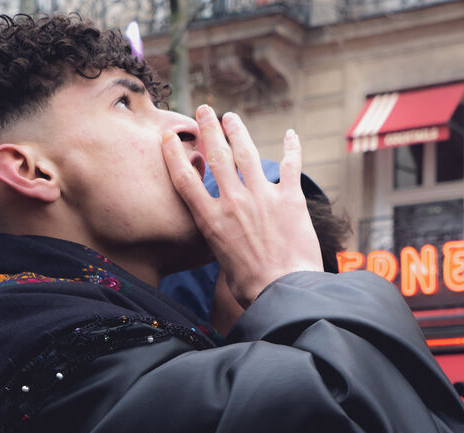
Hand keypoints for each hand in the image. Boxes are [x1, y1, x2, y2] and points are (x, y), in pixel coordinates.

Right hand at [161, 106, 321, 307]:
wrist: (282, 291)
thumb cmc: (251, 287)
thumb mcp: (222, 263)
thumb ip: (222, 243)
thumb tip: (226, 242)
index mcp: (211, 220)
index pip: (186, 180)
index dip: (175, 155)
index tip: (170, 137)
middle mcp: (233, 202)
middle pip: (217, 156)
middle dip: (209, 129)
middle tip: (205, 110)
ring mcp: (262, 197)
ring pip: (247, 154)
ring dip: (239, 132)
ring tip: (232, 118)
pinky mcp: (289, 199)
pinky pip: (290, 165)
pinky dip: (292, 147)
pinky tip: (291, 134)